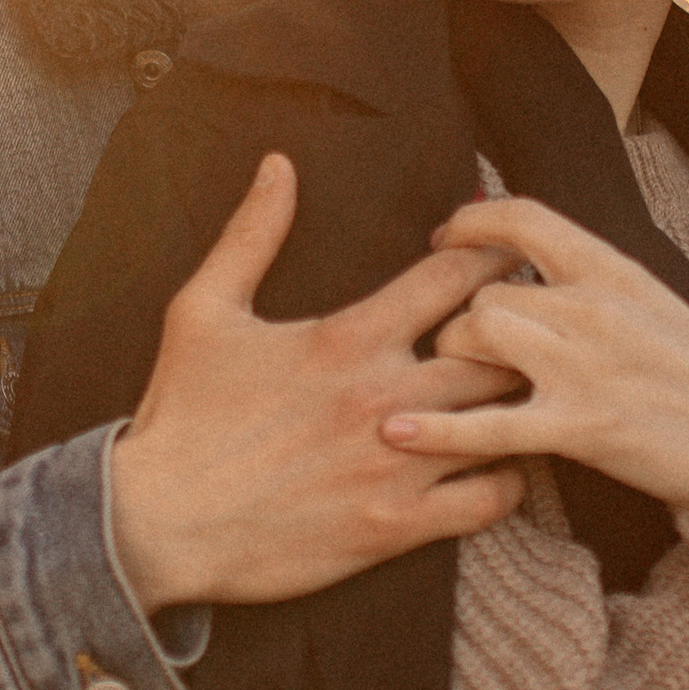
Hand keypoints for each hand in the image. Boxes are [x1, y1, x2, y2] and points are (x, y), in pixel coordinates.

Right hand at [108, 155, 527, 611]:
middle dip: (521, 333)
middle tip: (531, 331)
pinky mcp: (398, 525)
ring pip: (507, 422)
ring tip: (527, 396)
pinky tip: (497, 465)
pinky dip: (508, 480)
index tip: (508, 254)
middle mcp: (386, 398)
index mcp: (349, 338)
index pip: (455, 275)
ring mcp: (398, 465)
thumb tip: (279, 164)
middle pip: (500, 347)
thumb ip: (251, 235)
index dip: (492, 255)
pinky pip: (492, 499)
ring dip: (521, 405)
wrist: (157, 525)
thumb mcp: (203, 310)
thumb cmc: (181, 416)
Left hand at [378, 192, 688, 577]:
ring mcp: (587, 367)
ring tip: (463, 388)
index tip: (443, 237)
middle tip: (461, 353)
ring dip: (454, 364)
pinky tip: (397, 432)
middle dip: (459, 324)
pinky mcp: (583, 428)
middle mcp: (595, 307)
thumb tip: (520, 254)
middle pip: (482, 293)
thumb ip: (587, 281)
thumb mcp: (649, 303)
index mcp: (613, 270)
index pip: (524, 219)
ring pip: (475, 336)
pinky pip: (488, 422)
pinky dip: (436, 429)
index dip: (471, 223)